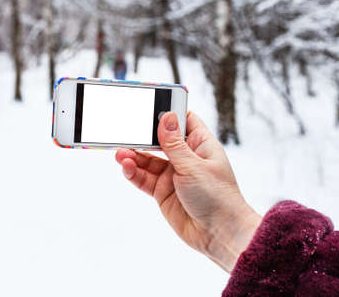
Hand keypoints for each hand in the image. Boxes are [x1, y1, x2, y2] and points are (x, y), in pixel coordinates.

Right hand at [116, 112, 261, 271]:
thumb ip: (175, 144)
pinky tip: (126, 167)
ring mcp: (173, 175)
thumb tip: (166, 117)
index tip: (149, 105)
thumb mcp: (194, 166)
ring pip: (148, 160)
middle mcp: (186, 158)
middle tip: (125, 131)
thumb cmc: (217, 197)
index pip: (183, 121)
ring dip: (134, 156)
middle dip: (143, 136)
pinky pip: (144, 179)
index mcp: (200, 145)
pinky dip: (134, 173)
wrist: (219, 234)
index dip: (168, 113)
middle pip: (159, 141)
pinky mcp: (162, 192)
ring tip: (120, 153)